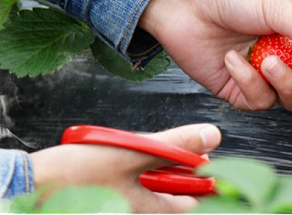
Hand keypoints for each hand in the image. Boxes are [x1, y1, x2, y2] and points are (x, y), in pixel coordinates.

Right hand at [30, 124, 220, 212]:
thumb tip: (212, 136)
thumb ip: (175, 145)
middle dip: (174, 168)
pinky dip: (132, 170)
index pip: (195, 201)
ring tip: (136, 148)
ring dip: (151, 165)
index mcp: (152, 212)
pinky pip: (131, 187)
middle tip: (164, 148)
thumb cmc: (75, 176)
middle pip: (173, 193)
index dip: (203, 177)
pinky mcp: (109, 201)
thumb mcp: (132, 152)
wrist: (28, 186)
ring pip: (152, 187)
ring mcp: (123, 208)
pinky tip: (119, 157)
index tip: (203, 158)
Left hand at [139, 0, 291, 117]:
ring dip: (282, 82)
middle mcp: (285, 59)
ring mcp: (262, 78)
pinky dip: (247, 82)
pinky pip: (257, 101)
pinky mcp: (239, 92)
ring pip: (291, 99)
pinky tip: (232, 59)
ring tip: (264, 59)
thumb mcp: (275, 6)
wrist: (181, 3)